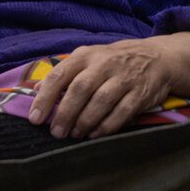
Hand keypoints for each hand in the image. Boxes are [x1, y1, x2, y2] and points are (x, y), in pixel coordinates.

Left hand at [28, 37, 189, 138]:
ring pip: (101, 101)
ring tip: (75, 134)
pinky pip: (122, 112)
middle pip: (80, 89)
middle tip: (56, 132)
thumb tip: (33, 90)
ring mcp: (124, 77)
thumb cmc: (112, 62)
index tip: (35, 118)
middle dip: (65, 113)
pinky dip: (107, 126)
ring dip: (85, 121)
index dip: (45, 97)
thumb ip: (62, 74)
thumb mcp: (86, 59)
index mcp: (85, 55)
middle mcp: (104, 64)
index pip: (60, 75)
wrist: (156, 57)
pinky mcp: (140, 92)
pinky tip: (95, 134)